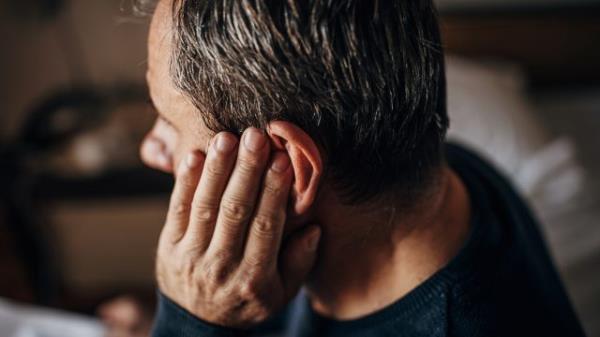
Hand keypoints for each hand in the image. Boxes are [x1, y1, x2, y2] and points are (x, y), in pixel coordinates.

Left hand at [155, 128, 320, 327]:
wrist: (197, 325)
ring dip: (217, 169)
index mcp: (254, 277)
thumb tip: (314, 228)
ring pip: (205, 206)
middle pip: (234, 211)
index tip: (282, 159)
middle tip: (255, 136)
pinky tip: (196, 155)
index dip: (274, 191)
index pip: (266, 226)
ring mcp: (191, 255)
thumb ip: (299, 264)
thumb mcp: (280, 295)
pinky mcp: (169, 246)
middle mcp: (221, 266)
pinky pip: (177, 210)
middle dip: (246, 171)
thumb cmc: (246, 302)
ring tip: (227, 137)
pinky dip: (185, 182)